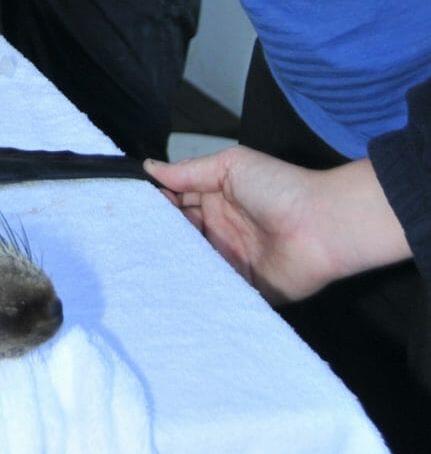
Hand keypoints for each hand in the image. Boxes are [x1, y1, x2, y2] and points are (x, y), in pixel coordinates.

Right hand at [145, 149, 409, 303]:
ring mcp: (230, 260)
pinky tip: (170, 284)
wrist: (324, 224)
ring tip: (141, 261)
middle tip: (129, 236)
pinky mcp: (242, 287)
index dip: (155, 205)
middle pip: (178, 234)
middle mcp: (219, 231)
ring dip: (171, 260)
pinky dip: (194, 286)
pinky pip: (212, 287)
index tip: (130, 207)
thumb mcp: (230, 165)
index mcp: (215, 200)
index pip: (175, 203)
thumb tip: (149, 168)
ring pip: (190, 262)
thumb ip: (188, 170)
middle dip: (157, 234)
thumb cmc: (282, 187)